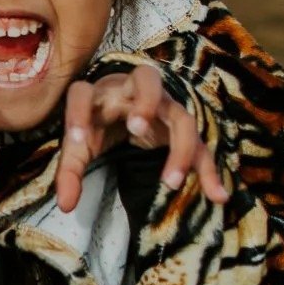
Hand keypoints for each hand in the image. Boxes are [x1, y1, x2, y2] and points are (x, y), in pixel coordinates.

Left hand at [60, 65, 227, 212]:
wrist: (126, 109)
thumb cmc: (99, 123)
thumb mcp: (82, 145)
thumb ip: (70, 172)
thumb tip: (65, 206)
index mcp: (100, 93)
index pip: (83, 93)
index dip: (78, 112)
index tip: (77, 139)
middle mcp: (133, 91)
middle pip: (147, 79)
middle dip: (146, 101)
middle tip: (138, 128)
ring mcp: (163, 107)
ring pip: (180, 116)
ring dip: (180, 146)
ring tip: (170, 182)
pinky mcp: (180, 128)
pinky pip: (201, 145)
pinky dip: (209, 170)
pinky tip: (217, 195)